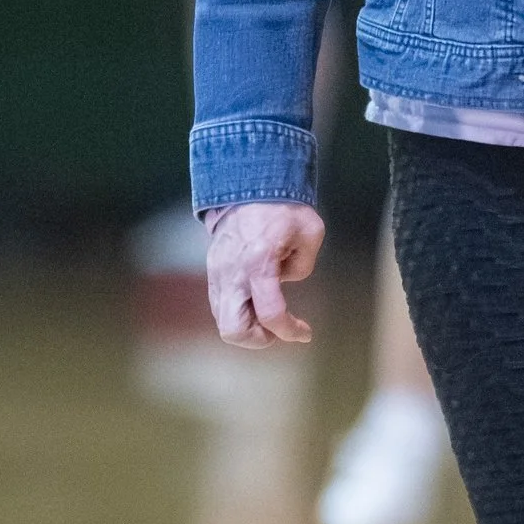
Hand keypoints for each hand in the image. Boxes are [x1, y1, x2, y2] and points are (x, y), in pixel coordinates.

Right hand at [205, 200, 325, 346]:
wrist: (248, 185)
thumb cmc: (283, 208)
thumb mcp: (310, 234)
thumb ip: (303, 267)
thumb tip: (285, 283)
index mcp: (260, 263)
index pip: (271, 314)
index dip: (289, 331)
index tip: (304, 333)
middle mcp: (233, 273)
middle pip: (233, 329)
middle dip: (259, 338)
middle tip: (278, 328)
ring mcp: (218, 273)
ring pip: (223, 321)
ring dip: (248, 326)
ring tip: (269, 313)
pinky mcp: (213, 271)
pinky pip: (220, 305)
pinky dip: (238, 312)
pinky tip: (256, 300)